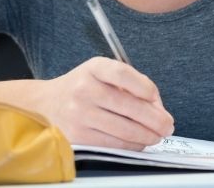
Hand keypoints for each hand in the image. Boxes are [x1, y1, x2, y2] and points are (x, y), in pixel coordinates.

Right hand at [0, 57, 173, 148]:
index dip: (144, 87)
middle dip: (154, 119)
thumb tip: (158, 108)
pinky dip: (130, 145)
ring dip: (146, 136)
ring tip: (158, 137)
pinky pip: (111, 143)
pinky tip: (140, 143)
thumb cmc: (84, 87)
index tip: (155, 98)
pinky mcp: (77, 136)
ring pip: (122, 128)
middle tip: (168, 126)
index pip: (122, 74)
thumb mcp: (104, 74)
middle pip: (127, 105)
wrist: (45, 104)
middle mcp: (84, 89)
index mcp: (94, 68)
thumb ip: (132, 84)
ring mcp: (78, 114)